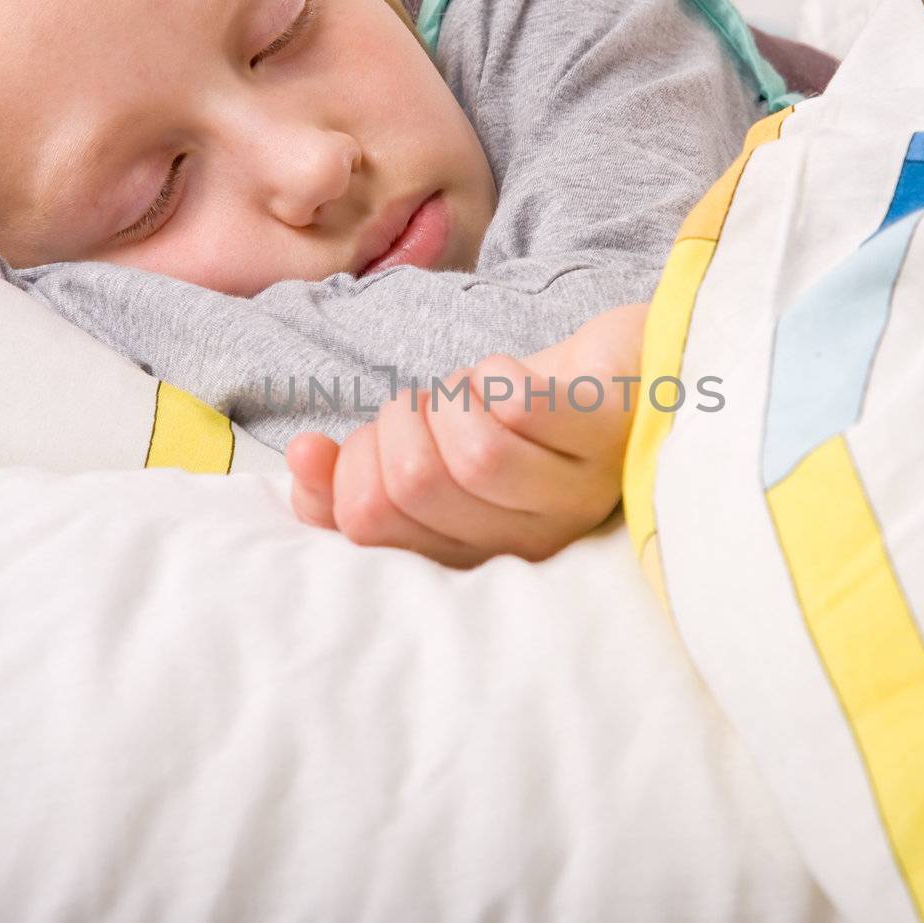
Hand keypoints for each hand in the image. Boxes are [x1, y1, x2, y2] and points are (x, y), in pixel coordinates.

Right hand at [285, 303, 649, 566]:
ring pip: (471, 457)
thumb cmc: (516, 413)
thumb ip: (353, 476)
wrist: (620, 365)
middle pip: (416, 490)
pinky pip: (519, 407)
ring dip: (445, 401)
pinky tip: (505, 374)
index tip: (365, 441)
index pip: (374, 532)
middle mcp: (532, 540)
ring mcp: (577, 488)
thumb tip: (303, 462)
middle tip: (422, 407)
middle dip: (395, 427)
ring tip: (462, 391)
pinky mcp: (607, 432)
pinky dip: (491, 375)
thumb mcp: (423, 447)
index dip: (348, 474)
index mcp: (478, 556)